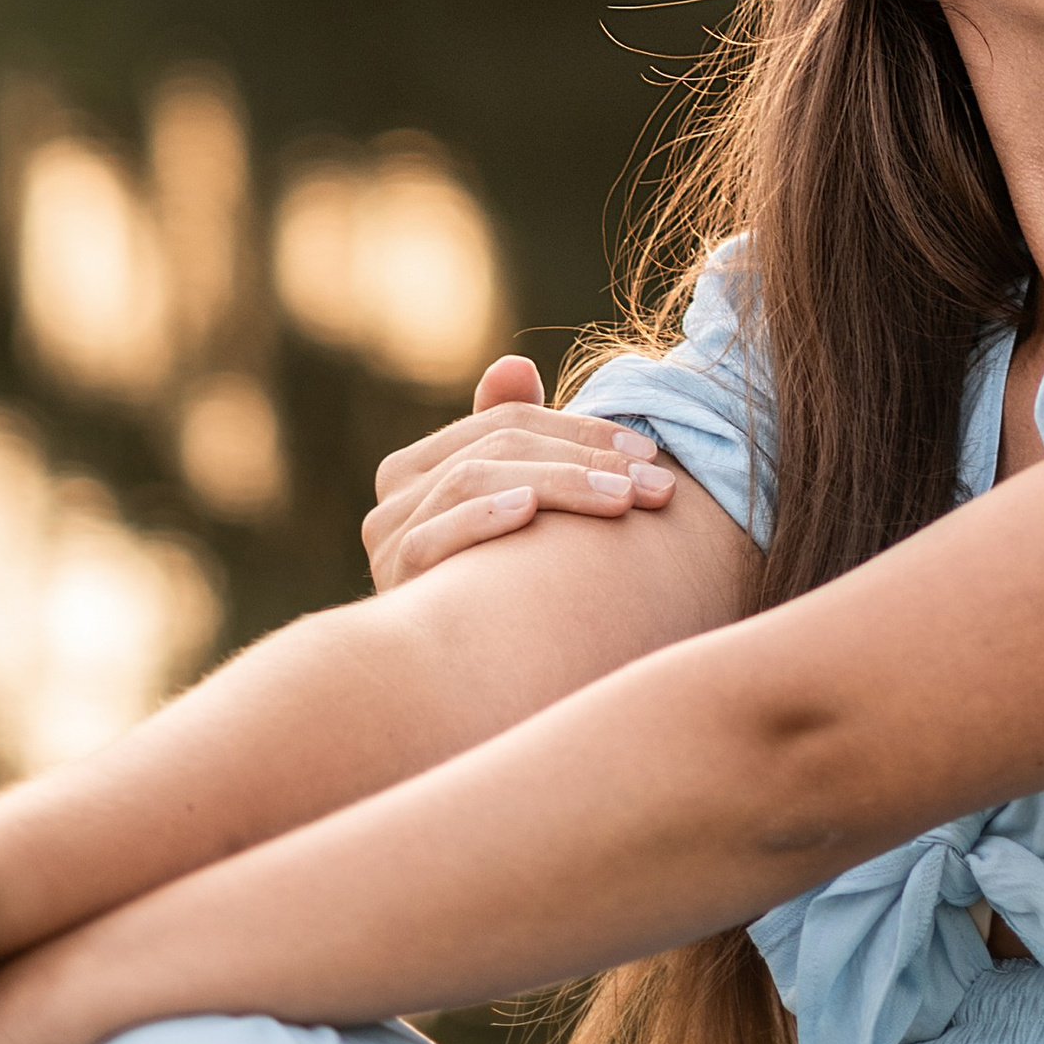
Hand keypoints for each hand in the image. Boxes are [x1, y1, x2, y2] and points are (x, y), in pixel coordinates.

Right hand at [363, 355, 672, 589]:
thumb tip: (515, 364)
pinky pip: (439, 535)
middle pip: (500, 446)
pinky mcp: (394, 577)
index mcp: (421, 461)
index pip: (510, 420)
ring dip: (560, 484)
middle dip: (587, 459)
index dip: (584, 429)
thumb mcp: (512, 502)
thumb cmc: (497, 579)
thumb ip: (509, 432)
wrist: (449, 679)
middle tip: (654, 483)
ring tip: (622, 500)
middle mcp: (395, 492)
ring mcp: (389, 534)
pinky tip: (531, 511)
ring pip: (476, 478)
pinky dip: (486, 515)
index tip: (650, 452)